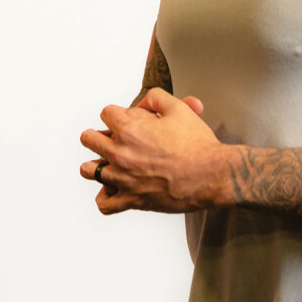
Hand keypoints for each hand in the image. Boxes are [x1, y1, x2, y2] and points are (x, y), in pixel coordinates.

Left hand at [79, 88, 224, 214]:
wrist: (212, 175)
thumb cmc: (198, 144)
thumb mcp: (179, 109)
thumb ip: (156, 98)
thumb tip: (144, 101)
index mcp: (129, 129)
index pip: (105, 113)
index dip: (118, 113)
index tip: (128, 119)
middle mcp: (120, 153)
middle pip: (89, 139)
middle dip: (100, 134)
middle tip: (113, 137)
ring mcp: (123, 178)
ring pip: (89, 170)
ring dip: (96, 163)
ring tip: (108, 162)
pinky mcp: (132, 200)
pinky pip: (104, 203)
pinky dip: (105, 196)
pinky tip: (115, 189)